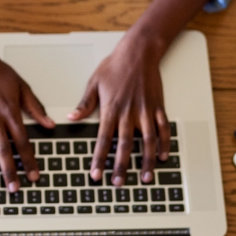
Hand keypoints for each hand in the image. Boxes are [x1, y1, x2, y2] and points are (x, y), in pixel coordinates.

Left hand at [69, 32, 170, 185]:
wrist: (139, 51)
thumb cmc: (115, 65)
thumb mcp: (94, 83)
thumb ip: (85, 103)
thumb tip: (72, 117)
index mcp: (110, 109)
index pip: (103, 140)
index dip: (99, 159)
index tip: (96, 174)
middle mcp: (128, 113)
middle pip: (124, 146)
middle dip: (121, 167)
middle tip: (118, 183)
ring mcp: (145, 111)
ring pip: (147, 141)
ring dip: (146, 161)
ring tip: (146, 178)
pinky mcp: (158, 107)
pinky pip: (163, 129)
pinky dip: (164, 143)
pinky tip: (162, 156)